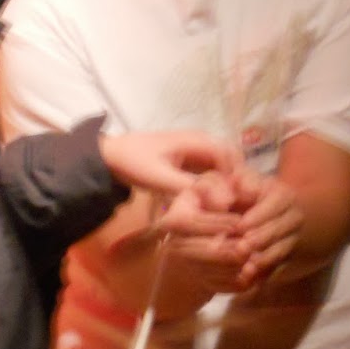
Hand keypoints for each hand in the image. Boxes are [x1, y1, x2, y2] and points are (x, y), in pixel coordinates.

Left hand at [99, 130, 240, 195]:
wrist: (112, 156)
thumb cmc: (135, 162)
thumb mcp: (161, 178)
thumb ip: (190, 188)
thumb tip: (221, 201)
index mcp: (198, 140)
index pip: (231, 157)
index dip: (238, 179)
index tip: (235, 203)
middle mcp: (203, 142)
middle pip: (232, 160)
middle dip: (237, 181)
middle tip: (234, 207)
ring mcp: (198, 151)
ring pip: (224, 166)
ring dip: (228, 184)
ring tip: (225, 208)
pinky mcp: (192, 161)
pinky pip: (213, 171)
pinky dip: (216, 185)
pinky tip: (213, 203)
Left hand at [229, 171, 303, 288]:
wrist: (256, 214)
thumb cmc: (239, 192)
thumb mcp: (237, 180)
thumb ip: (233, 179)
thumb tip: (233, 187)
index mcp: (283, 195)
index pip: (274, 205)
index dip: (257, 216)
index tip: (239, 226)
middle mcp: (293, 217)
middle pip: (278, 230)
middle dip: (260, 240)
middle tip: (240, 249)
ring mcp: (292, 240)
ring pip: (280, 251)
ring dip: (264, 261)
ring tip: (246, 269)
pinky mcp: (286, 259)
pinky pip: (277, 269)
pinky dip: (264, 275)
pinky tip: (249, 281)